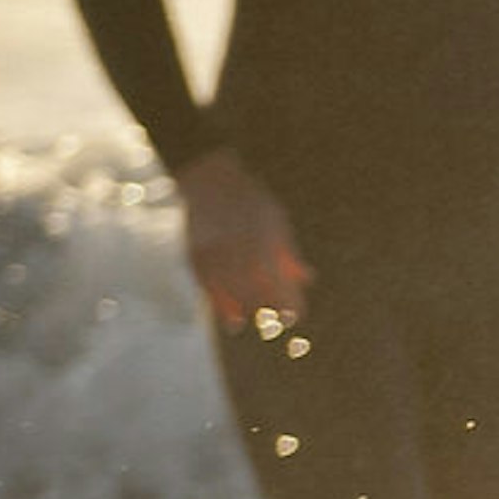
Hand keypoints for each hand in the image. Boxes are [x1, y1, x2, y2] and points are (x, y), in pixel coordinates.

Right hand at [172, 147, 312, 327]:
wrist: (200, 176)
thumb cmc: (244, 198)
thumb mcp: (273, 220)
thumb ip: (289, 253)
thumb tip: (307, 279)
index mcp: (264, 246)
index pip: (280, 286)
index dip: (290, 305)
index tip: (294, 316)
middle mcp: (239, 256)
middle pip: (256, 296)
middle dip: (267, 311)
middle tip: (274, 322)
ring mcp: (214, 258)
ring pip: (230, 296)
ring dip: (241, 311)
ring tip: (245, 321)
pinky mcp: (190, 258)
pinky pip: (206, 289)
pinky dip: (218, 304)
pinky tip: (228, 316)